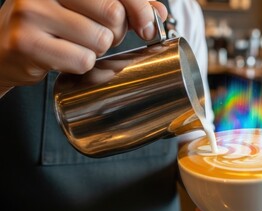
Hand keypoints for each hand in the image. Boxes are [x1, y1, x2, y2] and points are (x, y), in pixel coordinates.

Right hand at [0, 0, 166, 91]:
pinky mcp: (27, 43)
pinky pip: (82, 61)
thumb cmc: (48, 25)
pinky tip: (63, 57)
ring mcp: (32, 13)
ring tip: (75, 45)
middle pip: (113, 14)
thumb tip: (158, 12)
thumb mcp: (83, 7)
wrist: (2, 47)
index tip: (147, 26)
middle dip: (116, 32)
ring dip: (96, 51)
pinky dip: (81, 65)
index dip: (141, 8)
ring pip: (99, 40)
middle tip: (99, 35)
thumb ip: (122, 4)